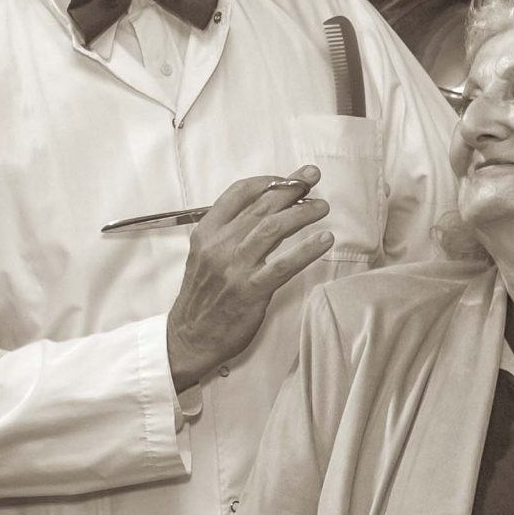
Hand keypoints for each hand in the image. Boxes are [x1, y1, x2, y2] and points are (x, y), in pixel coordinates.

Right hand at [166, 166, 332, 390]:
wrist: (189, 337)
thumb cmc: (203, 296)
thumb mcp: (204, 255)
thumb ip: (228, 232)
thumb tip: (264, 210)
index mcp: (206, 232)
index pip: (239, 192)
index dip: (268, 181)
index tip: (289, 177)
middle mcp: (219, 245)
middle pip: (261, 206)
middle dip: (291, 187)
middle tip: (313, 177)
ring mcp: (235, 267)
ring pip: (273, 228)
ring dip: (302, 213)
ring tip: (321, 207)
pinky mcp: (251, 291)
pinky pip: (284, 265)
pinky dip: (307, 250)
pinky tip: (324, 239)